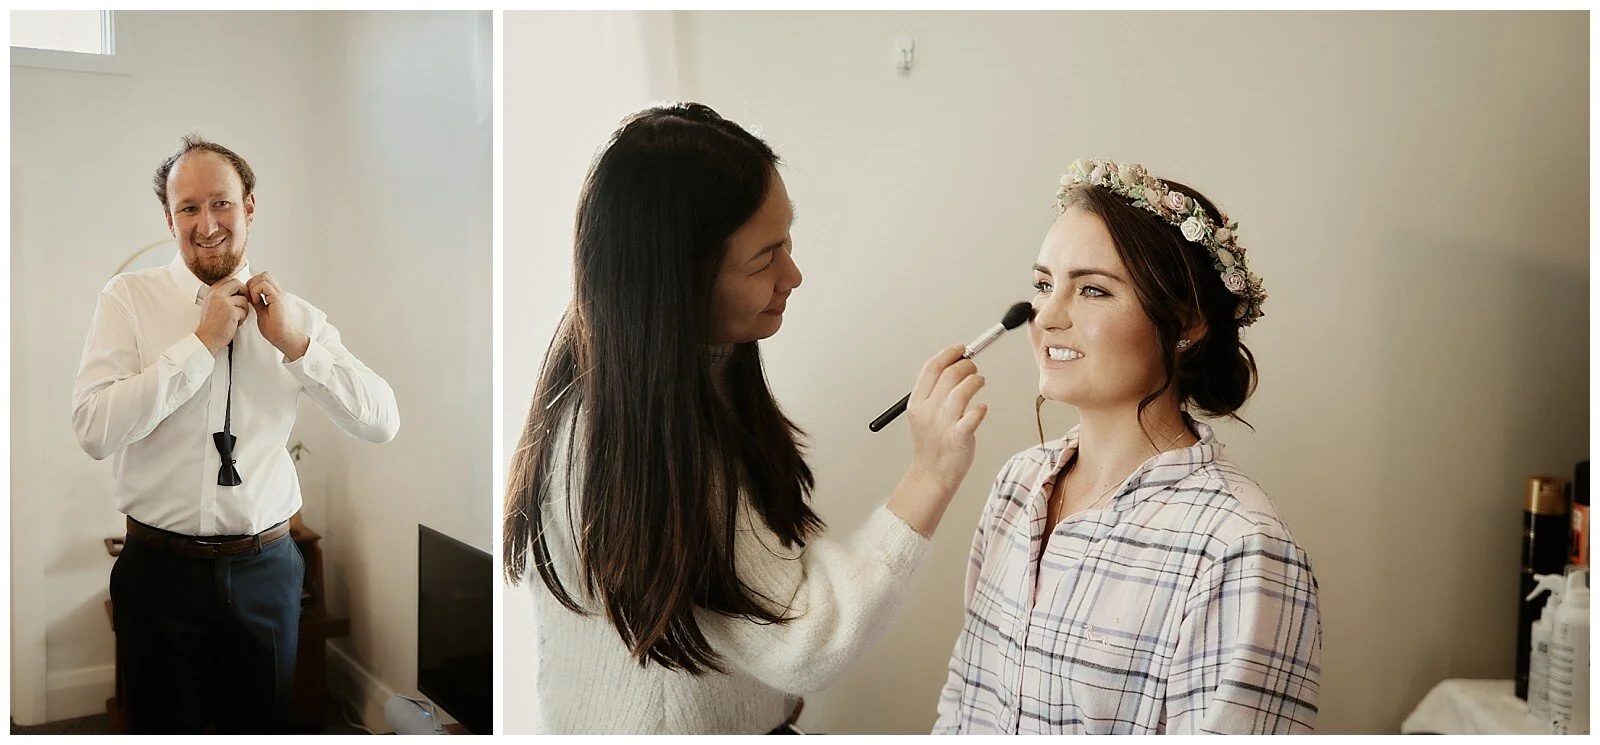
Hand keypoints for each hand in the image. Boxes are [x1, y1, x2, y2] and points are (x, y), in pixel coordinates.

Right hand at [196, 279, 249, 354]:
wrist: (207, 338)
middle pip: (238, 285)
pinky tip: (234, 323)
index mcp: (212, 291)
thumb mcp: (213, 303)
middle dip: (244, 295)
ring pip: (244, 300)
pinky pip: (244, 311)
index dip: (238, 287)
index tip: (238, 296)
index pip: (230, 280)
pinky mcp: (231, 312)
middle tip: (241, 305)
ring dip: (243, 310)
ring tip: (235, 318)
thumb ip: (223, 295)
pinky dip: (242, 318)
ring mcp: (224, 302)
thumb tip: (239, 289)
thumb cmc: (212, 323)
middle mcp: (217, 294)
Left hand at [246, 271, 308, 360]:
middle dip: (252, 282)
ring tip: (253, 299)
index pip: (263, 278)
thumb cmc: (274, 328)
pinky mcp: (278, 299)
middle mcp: (278, 292)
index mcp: (275, 294)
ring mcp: (279, 294)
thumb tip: (249, 294)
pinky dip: (256, 291)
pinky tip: (256, 302)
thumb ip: (257, 301)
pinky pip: (264, 285)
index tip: (249, 297)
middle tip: (250, 296)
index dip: (253, 284)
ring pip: (264, 276)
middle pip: (264, 274)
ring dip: (254, 286)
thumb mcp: (261, 311)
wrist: (283, 338)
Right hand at [906, 344, 988, 491]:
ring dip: (974, 381)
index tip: (960, 349)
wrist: (931, 475)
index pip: (932, 368)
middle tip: (973, 367)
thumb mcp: (923, 414)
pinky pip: (972, 418)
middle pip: (948, 375)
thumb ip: (934, 392)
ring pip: (961, 392)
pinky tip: (981, 407)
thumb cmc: (932, 444)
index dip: (948, 354)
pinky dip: (979, 409)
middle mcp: (928, 412)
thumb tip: (953, 367)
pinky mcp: (959, 438)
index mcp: (917, 403)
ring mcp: (943, 425)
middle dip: (965, 365)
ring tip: (980, 381)